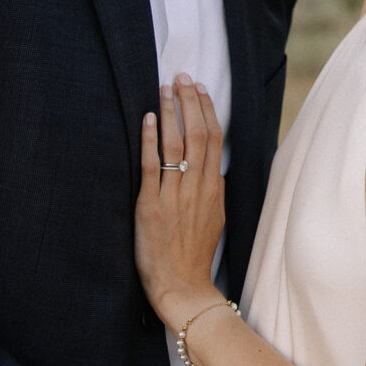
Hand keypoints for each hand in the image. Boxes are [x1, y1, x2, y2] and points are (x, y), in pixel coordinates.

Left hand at [135, 74, 225, 327]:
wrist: (183, 289)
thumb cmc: (195, 256)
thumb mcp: (216, 218)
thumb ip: (214, 190)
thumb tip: (215, 166)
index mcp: (214, 189)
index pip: (215, 139)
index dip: (207, 110)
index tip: (199, 88)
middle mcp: (197, 189)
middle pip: (198, 135)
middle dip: (190, 102)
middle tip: (181, 76)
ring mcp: (175, 197)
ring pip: (177, 146)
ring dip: (171, 113)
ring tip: (164, 88)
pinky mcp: (151, 208)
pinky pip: (152, 168)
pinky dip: (151, 141)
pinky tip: (149, 119)